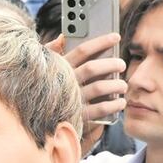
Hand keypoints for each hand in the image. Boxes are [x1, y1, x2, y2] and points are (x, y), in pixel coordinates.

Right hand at [47, 33, 127, 148]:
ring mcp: (73, 100)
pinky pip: (101, 109)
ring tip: (123, 85)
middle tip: (122, 64)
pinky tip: (120, 103)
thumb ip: (51, 52)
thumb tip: (62, 36)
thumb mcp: (43, 70)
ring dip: (116, 85)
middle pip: (93, 68)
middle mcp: (66, 84)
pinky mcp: (78, 117)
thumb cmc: (45, 93)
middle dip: (111, 64)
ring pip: (100, 87)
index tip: (116, 37)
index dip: (101, 42)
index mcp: (60, 69)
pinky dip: (114, 105)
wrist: (38, 125)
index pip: (82, 51)